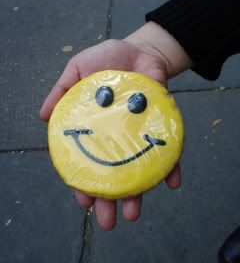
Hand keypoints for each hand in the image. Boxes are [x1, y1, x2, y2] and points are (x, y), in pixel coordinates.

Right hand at [40, 22, 191, 229]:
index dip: (84, 182)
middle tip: (110, 220)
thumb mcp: (77, 70)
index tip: (84, 201)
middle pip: (114, 172)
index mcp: (97, 128)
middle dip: (111, 198)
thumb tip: (42, 116)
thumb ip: (61, 91)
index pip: (89, 161)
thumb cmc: (106, 61)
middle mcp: (118, 137)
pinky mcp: (161, 126)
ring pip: (139, 168)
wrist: (139, 51)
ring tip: (133, 212)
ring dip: (138, 192)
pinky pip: (168, 150)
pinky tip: (171, 182)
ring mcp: (140, 133)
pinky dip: (171, 167)